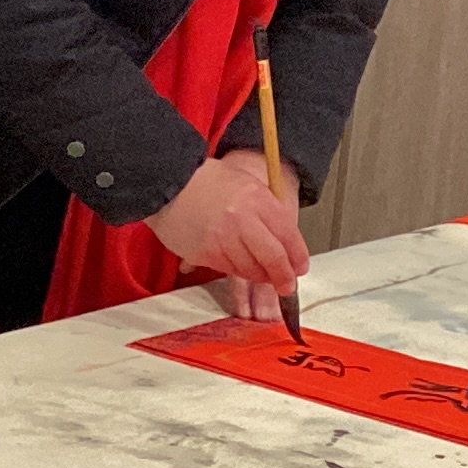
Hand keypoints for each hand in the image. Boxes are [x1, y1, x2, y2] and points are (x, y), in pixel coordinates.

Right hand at [147, 151, 306, 311]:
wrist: (167, 182)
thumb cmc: (206, 182)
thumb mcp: (246, 184)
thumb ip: (267, 210)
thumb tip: (286, 243)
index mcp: (257, 199)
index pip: (288, 236)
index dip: (298, 257)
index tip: (299, 268)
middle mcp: (241, 220)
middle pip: (273, 258)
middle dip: (284, 277)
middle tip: (287, 285)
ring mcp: (222, 239)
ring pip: (251, 269)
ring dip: (259, 276)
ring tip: (261, 274)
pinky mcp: (205, 253)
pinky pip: (229, 270)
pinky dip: (237, 271)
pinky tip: (238, 264)